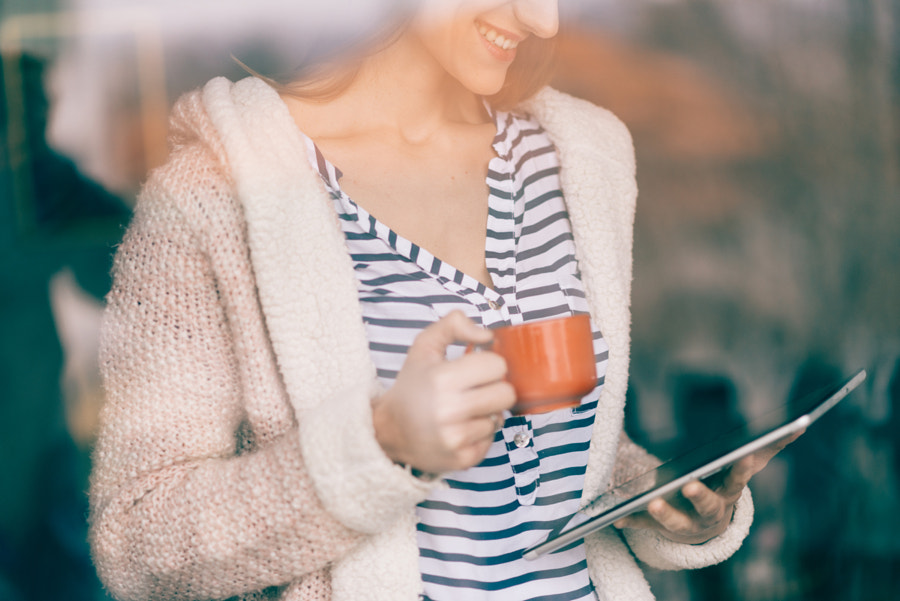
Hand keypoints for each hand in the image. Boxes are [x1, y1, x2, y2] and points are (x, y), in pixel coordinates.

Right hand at [372, 310, 515, 473]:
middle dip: (494, 388)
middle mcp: (449, 410)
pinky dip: (479, 434)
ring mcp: (456, 438)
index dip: (488, 364)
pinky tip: (460, 428)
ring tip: (463, 410)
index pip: (498, 365)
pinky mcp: (462, 459)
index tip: (475, 368)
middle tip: (475, 389)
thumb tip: (487, 334)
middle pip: (506, 394)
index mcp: (443, 378)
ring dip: (485, 412)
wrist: (388, 430)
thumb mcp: (424, 346)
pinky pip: (491, 440)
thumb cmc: (411, 386)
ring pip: (499, 417)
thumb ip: (454, 325)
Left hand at [614, 429, 803, 544]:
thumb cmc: (723, 488)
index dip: (741, 470)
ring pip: (676, 522)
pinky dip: (631, 522)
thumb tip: (801, 425)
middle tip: (691, 485)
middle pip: (707, 505)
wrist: (701, 530)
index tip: (744, 457)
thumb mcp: (744, 468)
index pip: (738, 481)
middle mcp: (708, 513)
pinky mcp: (659, 529)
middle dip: (700, 496)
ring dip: (664, 513)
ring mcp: (685, 523)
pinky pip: (644, 527)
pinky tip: (616, 518)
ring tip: (652, 502)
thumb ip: (770, 448)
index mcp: (728, 493)